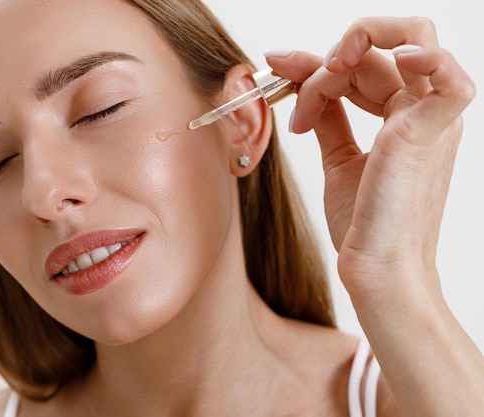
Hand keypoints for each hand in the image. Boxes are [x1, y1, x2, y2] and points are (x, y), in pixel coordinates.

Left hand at [265, 17, 474, 295]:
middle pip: (373, 56)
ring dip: (344, 57)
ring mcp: (431, 121)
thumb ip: (329, 117)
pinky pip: (448, 79)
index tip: (276, 70)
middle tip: (285, 81)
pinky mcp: (430, 133)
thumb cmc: (361, 224)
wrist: (373, 269)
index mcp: (405, 119)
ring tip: (311, 86)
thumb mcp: (339, 159)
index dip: (315, 67)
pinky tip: (378, 58)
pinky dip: (421, 57)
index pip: (363, 68)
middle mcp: (423, 113)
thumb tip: (305, 83)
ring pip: (394, 51)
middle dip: (319, 64)